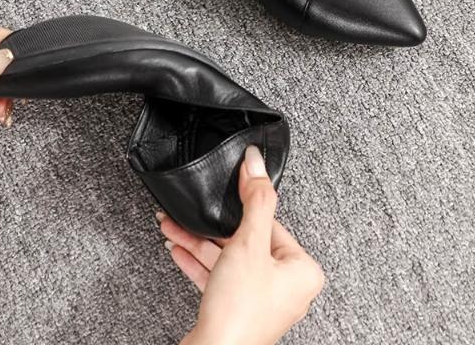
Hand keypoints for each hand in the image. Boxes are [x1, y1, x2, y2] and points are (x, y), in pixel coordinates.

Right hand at [157, 146, 324, 344]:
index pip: (270, 222)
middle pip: (245, 240)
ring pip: (227, 258)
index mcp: (302, 270)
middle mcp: (285, 286)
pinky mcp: (237, 308)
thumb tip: (257, 163)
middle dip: (210, 226)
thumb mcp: (249, 243)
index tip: (226, 187)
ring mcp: (260, 299)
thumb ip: (255, 200)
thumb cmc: (240, 311)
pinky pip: (218, 276)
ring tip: (172, 226)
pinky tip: (177, 247)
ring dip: (197, 241)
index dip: (242, 207)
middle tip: (190, 211)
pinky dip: (198, 262)